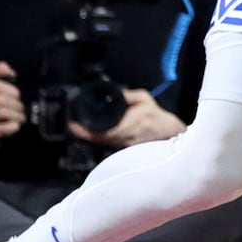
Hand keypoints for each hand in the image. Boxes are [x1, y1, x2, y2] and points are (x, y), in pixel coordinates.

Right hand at [0, 60, 24, 155]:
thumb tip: (3, 65)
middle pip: (2, 99)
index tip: (19, 96)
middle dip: (17, 105)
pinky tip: (15, 127)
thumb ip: (1, 77)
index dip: (13, 91)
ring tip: (20, 119)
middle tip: (22, 111)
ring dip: (17, 116)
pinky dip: (9, 127)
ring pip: (2, 112)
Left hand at [69, 88, 184, 147]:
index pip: (104, 130)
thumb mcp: (145, 99)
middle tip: (73, 126)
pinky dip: (98, 139)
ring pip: (103, 142)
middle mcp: (125, 136)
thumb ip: (130, 95)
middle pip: (100, 137)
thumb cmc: (156, 115)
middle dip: (86, 133)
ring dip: (90, 137)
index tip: (74, 126)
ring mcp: (124, 144)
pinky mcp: (124, 148)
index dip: (87, 130)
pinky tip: (91, 135)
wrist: (167, 132)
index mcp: (131, 122)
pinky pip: (107, 144)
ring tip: (78, 129)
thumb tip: (116, 93)